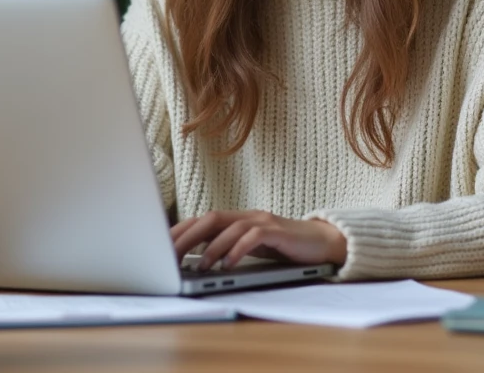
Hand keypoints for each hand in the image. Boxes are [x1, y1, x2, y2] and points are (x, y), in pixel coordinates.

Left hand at [171, 210, 347, 270]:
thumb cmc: (285, 248)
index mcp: (238, 219)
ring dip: (211, 247)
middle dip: (186, 236)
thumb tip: (196, 261)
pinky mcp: (279, 232)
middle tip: (169, 256)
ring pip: (229, 227)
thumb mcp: (252, 248)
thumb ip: (229, 248)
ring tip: (199, 266)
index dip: (180, 230)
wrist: (324, 243)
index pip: (202, 220)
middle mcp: (248, 216)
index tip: (159, 245)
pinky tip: (228, 264)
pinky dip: (238, 250)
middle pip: (210, 219)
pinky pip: (254, 237)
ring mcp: (264, 221)